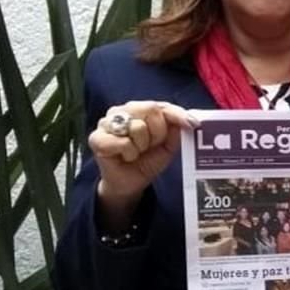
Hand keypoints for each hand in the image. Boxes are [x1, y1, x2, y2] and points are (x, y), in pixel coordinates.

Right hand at [89, 101, 197, 226]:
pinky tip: (125, 157)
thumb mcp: (168, 145)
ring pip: (138, 127)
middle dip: (158, 133)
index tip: (192, 123)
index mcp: (139, 109)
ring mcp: (107, 122)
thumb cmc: (147, 160)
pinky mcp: (97, 137)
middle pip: (150, 110)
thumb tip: (188, 118)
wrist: (130, 183)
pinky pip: (124, 142)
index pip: (161, 105)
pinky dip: (129, 153)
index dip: (177, 114)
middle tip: (150, 146)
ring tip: (136, 152)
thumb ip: (176, 128)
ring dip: (142, 146)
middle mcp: (122, 111)